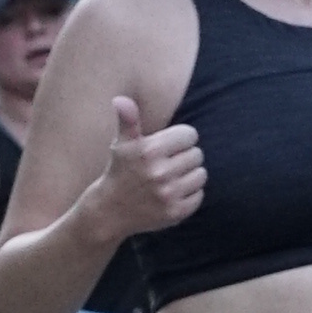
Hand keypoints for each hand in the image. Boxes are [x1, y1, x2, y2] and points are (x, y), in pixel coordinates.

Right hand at [97, 95, 205, 235]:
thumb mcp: (122, 144)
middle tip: (170, 163)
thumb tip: (120, 99)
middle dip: (185, 157)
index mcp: (150, 151)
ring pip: (201, 175)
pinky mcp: (175, 212)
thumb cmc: (120, 171)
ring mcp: (169, 194)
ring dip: (190, 175)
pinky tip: (174, 193)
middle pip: (197, 155)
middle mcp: (160, 172)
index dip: (180, 139)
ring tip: (173, 177)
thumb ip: (128, 119)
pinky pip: (199, 196)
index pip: (189, 135)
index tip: (168, 147)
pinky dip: (190, 194)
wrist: (110, 211)